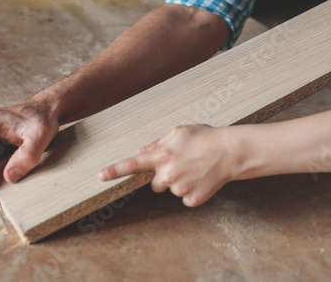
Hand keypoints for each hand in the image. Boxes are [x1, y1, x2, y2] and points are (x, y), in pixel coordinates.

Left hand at [99, 125, 239, 206]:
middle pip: (156, 183)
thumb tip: (143, 151)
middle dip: (165, 176)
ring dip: (182, 182)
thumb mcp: (180, 132)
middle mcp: (167, 174)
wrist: (231, 152)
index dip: (115, 171)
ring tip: (198, 168)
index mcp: (162, 155)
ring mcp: (179, 188)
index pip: (132, 164)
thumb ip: (159, 142)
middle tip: (183, 165)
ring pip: (173, 190)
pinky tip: (203, 178)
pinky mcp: (191, 199)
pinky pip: (186, 198)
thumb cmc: (206, 137)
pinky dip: (194, 191)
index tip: (100, 176)